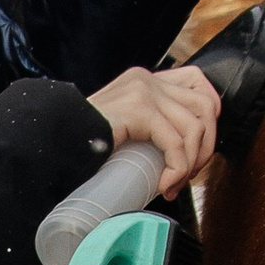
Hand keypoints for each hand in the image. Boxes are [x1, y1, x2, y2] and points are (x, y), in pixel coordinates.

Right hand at [85, 63, 222, 195]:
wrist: (53, 146)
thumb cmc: (84, 147)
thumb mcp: (126, 129)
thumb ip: (148, 127)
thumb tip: (185, 150)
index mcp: (144, 80)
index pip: (197, 82)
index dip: (211, 112)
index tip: (201, 144)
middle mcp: (146, 79)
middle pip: (204, 106)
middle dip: (205, 147)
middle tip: (188, 176)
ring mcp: (143, 90)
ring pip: (194, 128)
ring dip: (191, 164)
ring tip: (173, 184)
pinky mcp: (138, 109)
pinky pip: (175, 142)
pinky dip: (177, 169)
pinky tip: (164, 185)